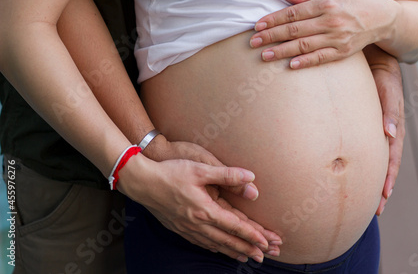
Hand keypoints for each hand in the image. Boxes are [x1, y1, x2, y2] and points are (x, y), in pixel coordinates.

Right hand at [119, 139, 281, 262]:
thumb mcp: (200, 169)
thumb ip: (227, 174)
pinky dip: (215, 248)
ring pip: (215, 244)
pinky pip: (202, 243)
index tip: (266, 242)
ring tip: (246, 257)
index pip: (235, 226)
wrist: (142, 182)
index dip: (252, 235)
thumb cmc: (171, 173)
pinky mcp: (180, 228)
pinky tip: (219, 249)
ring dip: (233, 251)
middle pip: (228, 240)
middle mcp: (197, 224)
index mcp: (205, 210)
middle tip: (263, 256)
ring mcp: (187, 229)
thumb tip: (251, 176)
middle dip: (247, 248)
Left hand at [250, 0, 398, 68]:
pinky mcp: (343, 52)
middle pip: (295, 30)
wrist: (383, 16)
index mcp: (326, 3)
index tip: (257, 25)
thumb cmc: (354, 0)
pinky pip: (321, 58)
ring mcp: (337, 38)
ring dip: (282, 51)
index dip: (274, 19)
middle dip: (272, 36)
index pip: (294, 13)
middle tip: (254, 42)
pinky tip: (291, 65)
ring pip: (304, 46)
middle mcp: (331, 21)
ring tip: (265, 55)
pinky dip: (306, 62)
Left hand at [364, 45, 404, 215]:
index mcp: (394, 129)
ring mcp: (379, 133)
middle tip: (376, 211)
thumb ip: (390, 112)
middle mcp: (388, 135)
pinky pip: (367, 150)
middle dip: (382, 189)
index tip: (383, 197)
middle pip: (386, 167)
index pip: (392, 159)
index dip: (388, 178)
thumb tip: (390, 134)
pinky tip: (355, 175)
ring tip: (370, 202)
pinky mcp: (367, 128)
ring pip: (377, 162)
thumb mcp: (388, 92)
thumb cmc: (382, 77)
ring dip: (375, 182)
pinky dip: (365, 166)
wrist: (375, 64)